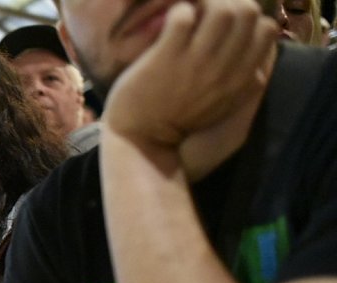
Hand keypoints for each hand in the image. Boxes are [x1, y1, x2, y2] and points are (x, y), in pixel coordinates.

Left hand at [102, 0, 274, 148]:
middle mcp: (224, 68)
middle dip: (228, 2)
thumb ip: (243, 83)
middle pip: (248, 11)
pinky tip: (170, 25)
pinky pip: (183, 16)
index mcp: (241, 79)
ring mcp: (196, 62)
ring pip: (222, 8)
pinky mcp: (167, 58)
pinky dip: (178, 12)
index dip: (247, 18)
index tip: (225, 24)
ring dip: (204, 2)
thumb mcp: (223, 106)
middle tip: (205, 11)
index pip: (266, 29)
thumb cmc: (179, 121)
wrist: (142, 144)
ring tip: (188, 14)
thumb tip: (258, 65)